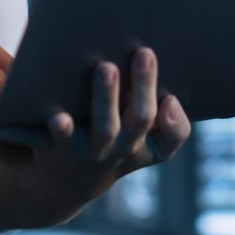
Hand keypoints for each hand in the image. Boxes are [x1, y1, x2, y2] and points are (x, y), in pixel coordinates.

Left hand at [0, 46, 192, 219]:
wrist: (66, 182)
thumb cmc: (108, 142)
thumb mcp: (135, 136)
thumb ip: (148, 104)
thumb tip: (146, 57)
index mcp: (146, 144)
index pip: (172, 137)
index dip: (175, 122)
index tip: (171, 97)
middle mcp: (123, 148)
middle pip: (141, 119)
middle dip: (144, 85)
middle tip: (144, 53)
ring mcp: (92, 150)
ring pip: (105, 128)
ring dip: (106, 97)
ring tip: (106, 67)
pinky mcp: (61, 148)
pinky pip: (62, 139)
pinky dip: (61, 128)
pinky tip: (58, 114)